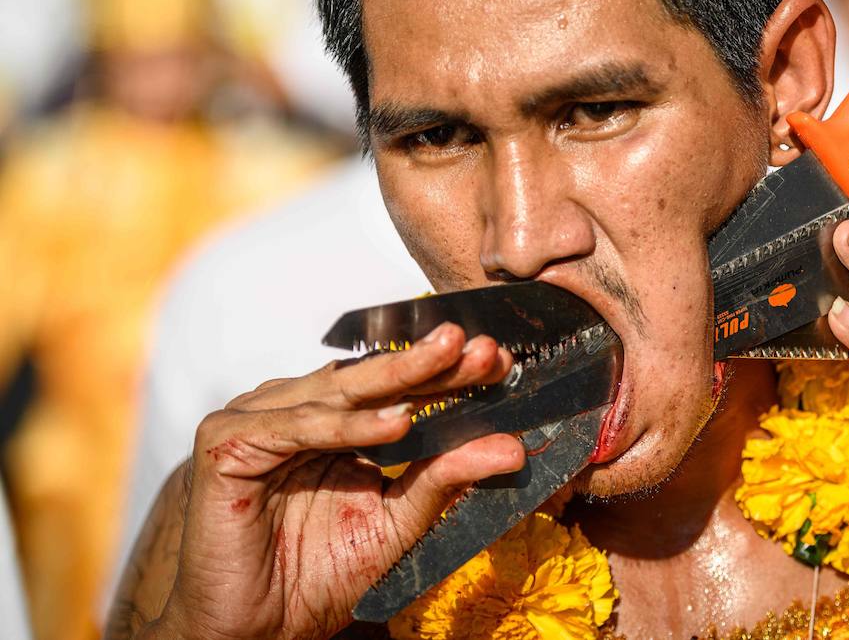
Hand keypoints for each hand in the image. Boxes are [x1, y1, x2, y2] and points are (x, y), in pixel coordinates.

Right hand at [149, 324, 524, 639]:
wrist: (256, 630)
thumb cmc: (317, 575)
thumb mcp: (397, 523)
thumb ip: (444, 481)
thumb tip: (511, 448)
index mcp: (336, 422)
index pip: (398, 387)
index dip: (448, 374)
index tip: (500, 361)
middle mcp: (297, 410)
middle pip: (372, 379)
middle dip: (431, 362)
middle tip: (482, 348)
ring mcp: (259, 420)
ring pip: (336, 391)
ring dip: (397, 378)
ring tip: (449, 364)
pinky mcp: (225, 443)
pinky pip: (295, 427)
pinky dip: (346, 426)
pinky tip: (396, 422)